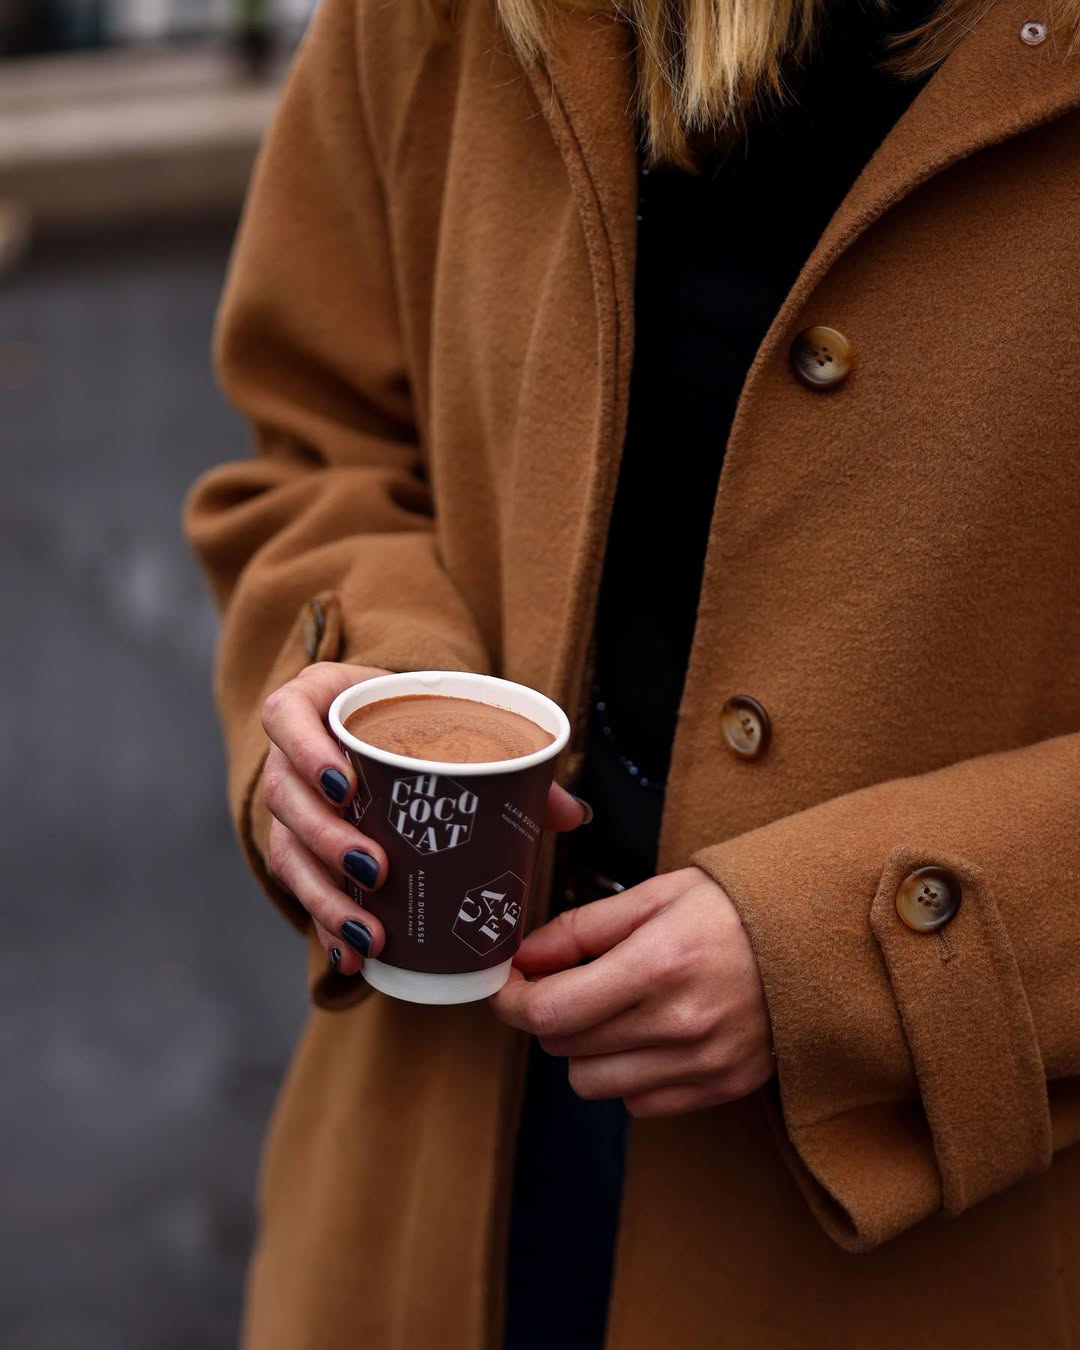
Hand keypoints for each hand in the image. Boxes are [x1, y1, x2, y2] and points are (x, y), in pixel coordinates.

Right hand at [260, 662, 590, 974]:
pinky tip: (352, 957)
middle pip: (285, 795)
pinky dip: (326, 924)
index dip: (305, 749)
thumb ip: (508, 760)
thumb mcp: (451, 724)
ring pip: (286, 851)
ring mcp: (290, 807)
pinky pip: (298, 890)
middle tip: (377, 868)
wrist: (387, 733)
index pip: (285, 715)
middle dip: (327, 838)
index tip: (347, 785)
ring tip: (370, 933)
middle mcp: (291, 756)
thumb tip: (573, 813)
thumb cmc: (416, 724)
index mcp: (319, 703)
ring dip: (326, 897)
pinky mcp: (297, 850)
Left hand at [490, 866, 773, 1116]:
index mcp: (658, 964)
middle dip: (552, 1014)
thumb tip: (524, 958)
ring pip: (593, 1083)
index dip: (512, 1001)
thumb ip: (583, 929)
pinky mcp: (721, 1087)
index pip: (551, 1012)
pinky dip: (628, 1074)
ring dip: (587, 1049)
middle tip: (569, 982)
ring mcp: (703, 1063)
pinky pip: (639, 1103)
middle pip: (565, 1047)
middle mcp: (679, 1023)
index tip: (507, 985)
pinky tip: (651, 1035)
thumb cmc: (733, 907)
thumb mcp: (657, 894)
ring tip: (614, 1009)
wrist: (821, 938)